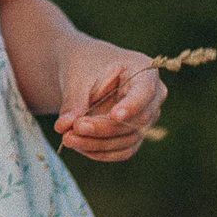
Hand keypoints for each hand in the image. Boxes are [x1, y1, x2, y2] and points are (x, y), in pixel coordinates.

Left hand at [54, 40, 165, 161]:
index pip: (145, 91)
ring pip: (129, 139)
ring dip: (98, 144)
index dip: (132, 106)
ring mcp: (147, 117)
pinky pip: (123, 151)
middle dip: (104, 128)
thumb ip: (73, 100)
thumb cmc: (84, 65)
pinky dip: (100, 152)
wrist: (85, 70)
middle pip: (138, 120)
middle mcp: (153, 96)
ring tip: (68, 138)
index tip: (114, 115)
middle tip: (73, 129)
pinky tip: (78, 146)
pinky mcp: (135, 134)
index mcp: (143, 70)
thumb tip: (63, 127)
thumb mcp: (76, 76)